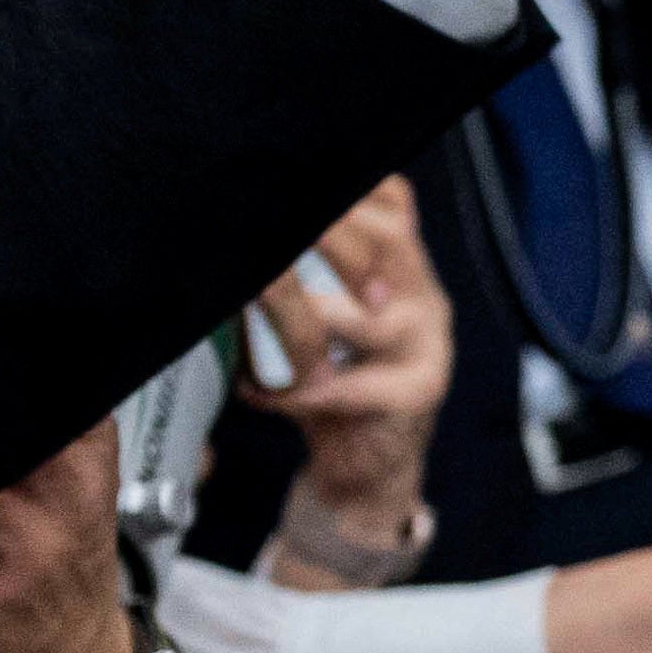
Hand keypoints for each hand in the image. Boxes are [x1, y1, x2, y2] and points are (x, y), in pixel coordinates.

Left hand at [253, 175, 447, 575]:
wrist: (369, 466)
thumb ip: (301, 274)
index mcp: (403, 267)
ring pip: (361, 317)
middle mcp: (425, 295)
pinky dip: (293, 392)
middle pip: (387, 240)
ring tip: (246, 320)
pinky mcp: (416, 393)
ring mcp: (427, 344)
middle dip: (319, 239)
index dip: (346, 186)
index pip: (393, 200)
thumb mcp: (324, 317)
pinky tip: (258, 393)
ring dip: (293, 322)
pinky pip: (348, 386)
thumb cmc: (332, 382)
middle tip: (259, 249)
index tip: (280, 186)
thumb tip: (224, 238)